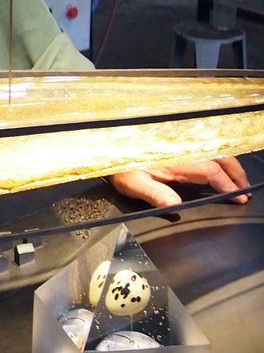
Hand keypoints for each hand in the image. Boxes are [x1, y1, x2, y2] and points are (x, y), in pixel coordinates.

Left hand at [109, 157, 249, 207]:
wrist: (107, 151)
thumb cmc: (119, 168)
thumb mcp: (134, 185)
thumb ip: (156, 195)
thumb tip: (175, 205)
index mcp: (175, 160)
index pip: (211, 170)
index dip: (227, 183)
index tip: (239, 197)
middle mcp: (181, 150)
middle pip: (219, 157)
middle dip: (236, 173)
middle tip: (245, 190)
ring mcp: (181, 147)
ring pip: (214, 150)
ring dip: (229, 164)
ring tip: (238, 181)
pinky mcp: (178, 146)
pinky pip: (205, 149)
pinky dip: (218, 158)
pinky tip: (220, 169)